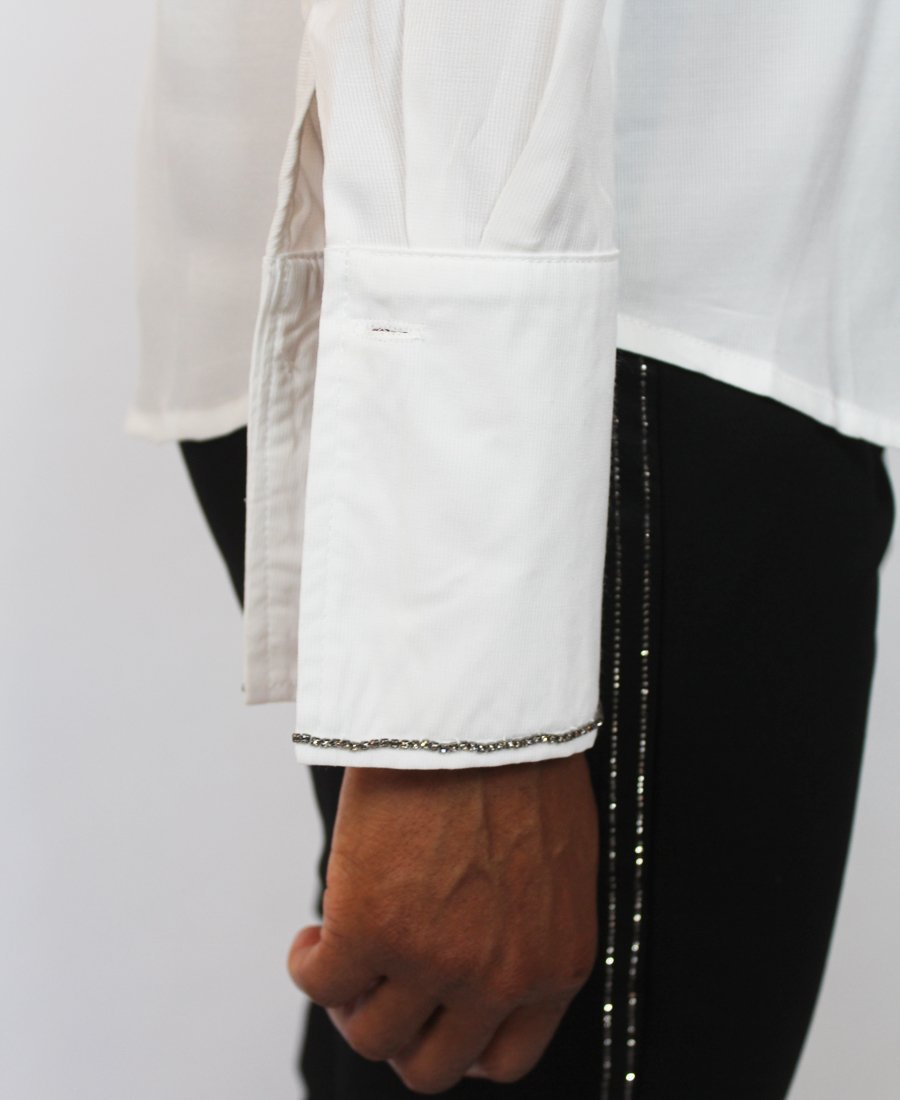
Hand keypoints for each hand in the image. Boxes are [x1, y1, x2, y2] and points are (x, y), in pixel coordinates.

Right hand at [287, 750, 598, 1093]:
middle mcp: (498, 978)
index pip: (506, 1056)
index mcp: (555, 963)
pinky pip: (320, 983)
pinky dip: (308, 965)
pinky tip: (314, 933)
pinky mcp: (371, 928)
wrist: (486, 709)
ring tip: (345, 948)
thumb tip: (490, 935)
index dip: (459, 1043)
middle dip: (400, 1032)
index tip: (433, 1012)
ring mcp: (433, 961)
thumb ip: (530, 921)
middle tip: (381, 983)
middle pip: (430, 1065)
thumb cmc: (524, 760)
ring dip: (350, 999)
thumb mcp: (554, 862)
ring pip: (370, 1034)